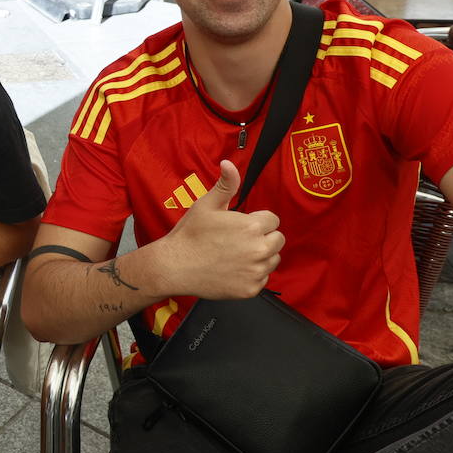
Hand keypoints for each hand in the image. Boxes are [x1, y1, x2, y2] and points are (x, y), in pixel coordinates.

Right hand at [154, 160, 283, 299]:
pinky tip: (233, 270)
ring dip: (261, 256)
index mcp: (252, 226)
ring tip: (236, 255)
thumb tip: (229, 163)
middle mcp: (259, 249)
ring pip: (273, 260)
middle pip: (278, 240)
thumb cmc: (190, 235)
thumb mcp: (206, 205)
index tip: (240, 226)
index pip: (273, 220)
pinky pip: (263, 279)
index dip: (257, 221)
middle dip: (263, 238)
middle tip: (239, 241)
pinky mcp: (251, 289)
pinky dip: (252, 275)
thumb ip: (225, 185)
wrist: (175, 266)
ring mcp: (256, 271)